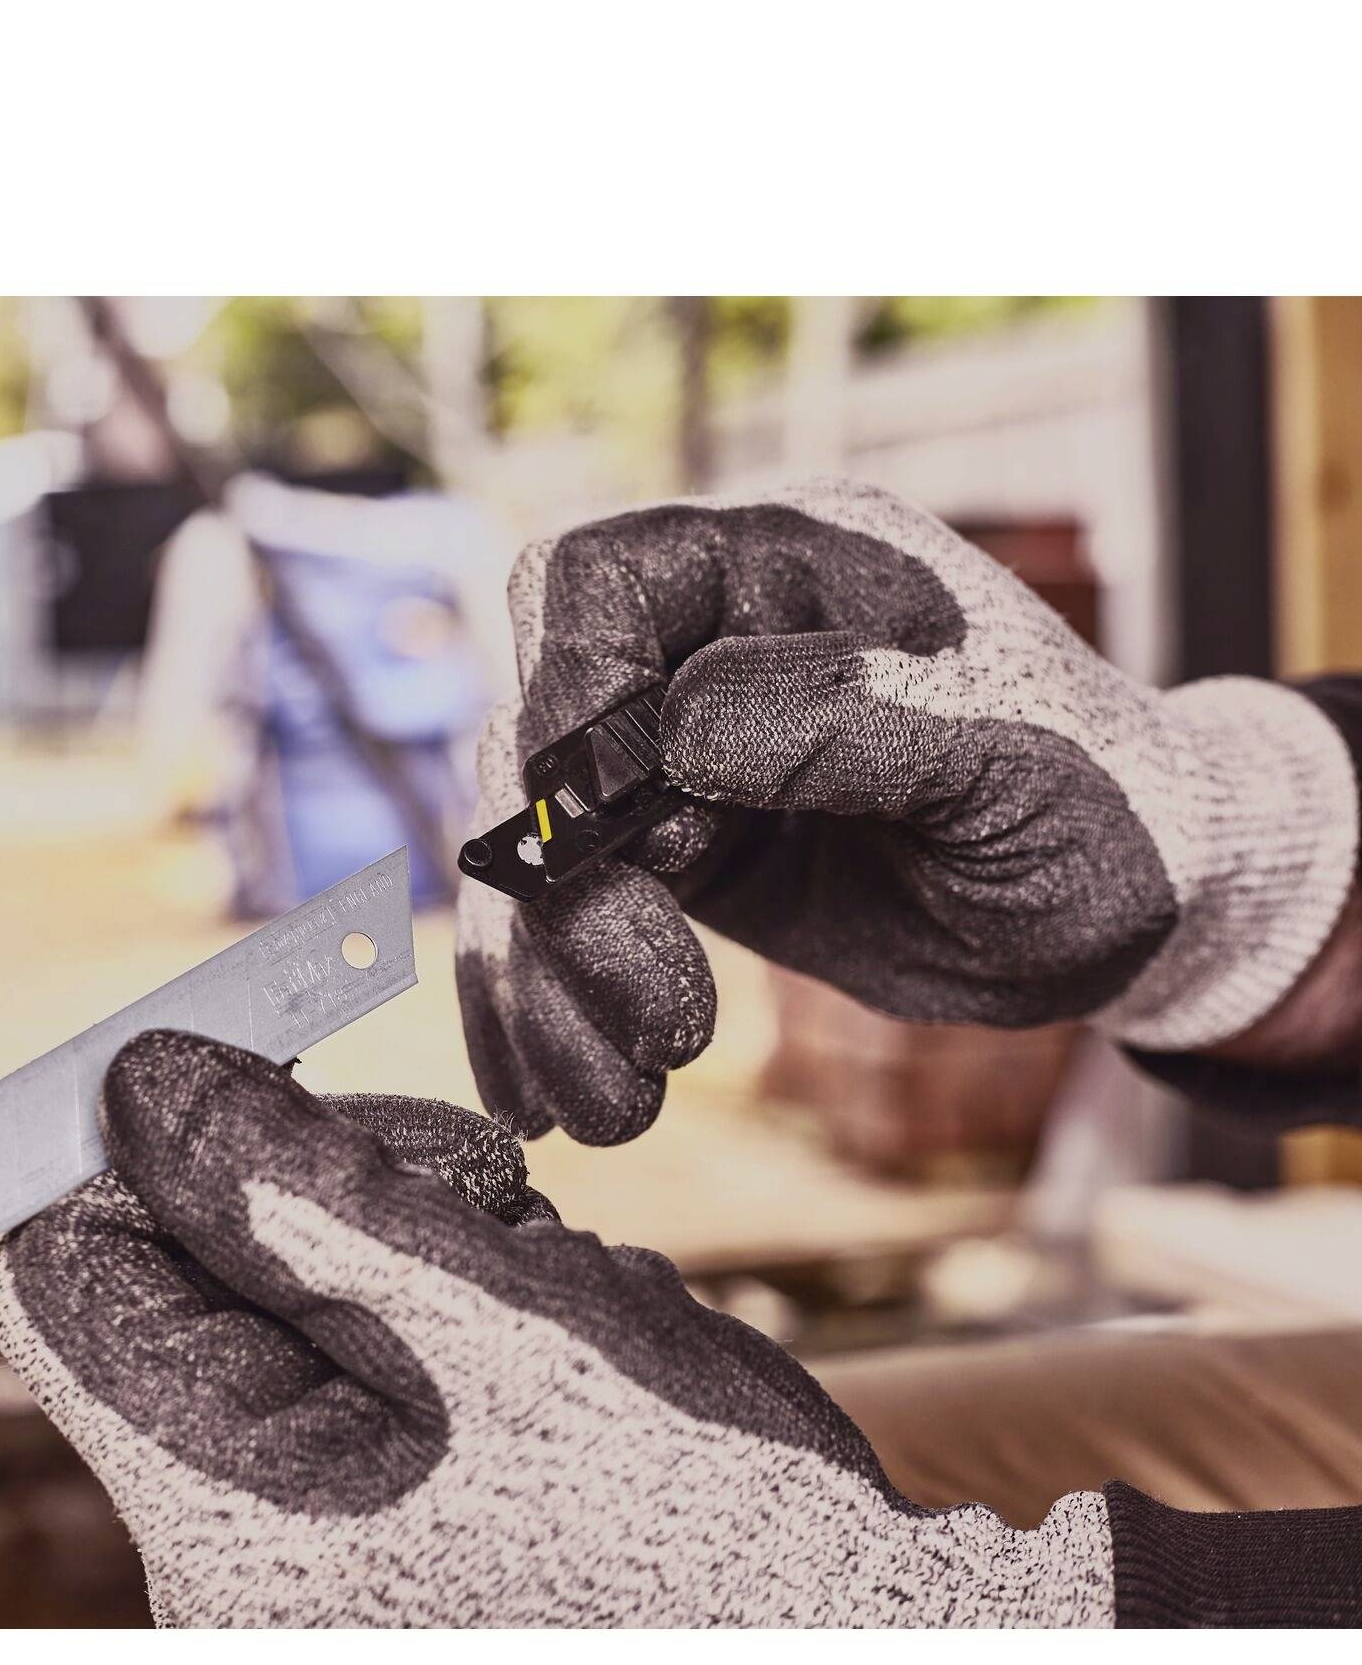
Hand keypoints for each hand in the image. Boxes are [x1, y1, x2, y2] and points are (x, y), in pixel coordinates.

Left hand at [0, 1028, 1111, 1627]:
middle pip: (184, 1281)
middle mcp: (237, 1560)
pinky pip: (362, 1362)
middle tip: (484, 1195)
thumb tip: (135, 1081)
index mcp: (223, 1521)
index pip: (66, 1282)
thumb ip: (301, 1199)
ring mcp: (315, 1560)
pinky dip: (456, 1309)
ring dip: (416, 1245)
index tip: (281, 1088)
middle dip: (323, 1196)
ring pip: (288, 1303)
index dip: (149, 1157)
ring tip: (555, 1293)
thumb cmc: (710, 1526)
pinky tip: (564, 1344)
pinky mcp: (387, 1540)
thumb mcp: (502, 1327)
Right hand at [456, 480, 1358, 1142]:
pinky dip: (551, 1013)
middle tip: (659, 1004)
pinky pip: (566, 926)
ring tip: (623, 1091)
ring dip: (553, 977)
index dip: (565, 685)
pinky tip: (576, 1094)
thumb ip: (852, 720)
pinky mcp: (676, 865)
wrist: (1128, 911)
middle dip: (567, 885)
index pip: (599, 582)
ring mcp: (680, 764)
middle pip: (538, 737)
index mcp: (790, 570)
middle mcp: (709, 654)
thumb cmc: (1098, 802)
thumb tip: (680, 729)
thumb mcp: (1005, 753)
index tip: (593, 816)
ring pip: (534, 852)